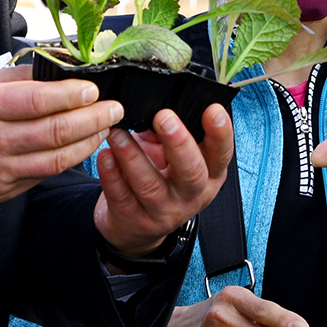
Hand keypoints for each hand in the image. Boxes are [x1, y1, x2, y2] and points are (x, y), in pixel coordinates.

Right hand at [0, 66, 120, 219]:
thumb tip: (50, 66)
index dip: (72, 94)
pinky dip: (64, 162)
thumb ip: (7, 78)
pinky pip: (40, 176)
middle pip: (54, 132)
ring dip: (88, 143)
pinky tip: (79, 148)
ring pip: (55, 160)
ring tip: (106, 128)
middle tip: (115, 108)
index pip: (37, 100)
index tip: (95, 87)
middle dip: (93, 119)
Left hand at [93, 104, 233, 257]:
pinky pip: (121, 196)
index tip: (212, 110)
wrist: (135, 223)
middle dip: (179, 143)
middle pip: (192, 172)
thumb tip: (153, 104)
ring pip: (150, 185)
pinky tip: (105, 156)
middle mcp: (191, 195)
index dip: (220, 133)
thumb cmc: (158, 177)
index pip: (221, 153)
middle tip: (164, 117)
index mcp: (208, 174)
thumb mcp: (169, 154)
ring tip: (118, 134)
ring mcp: (163, 211)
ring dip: (132, 156)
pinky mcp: (135, 220)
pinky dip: (111, 175)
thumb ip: (167, 132)